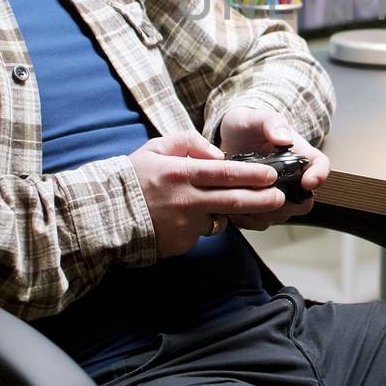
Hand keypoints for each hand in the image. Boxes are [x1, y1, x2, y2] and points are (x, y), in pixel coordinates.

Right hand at [127, 132, 283, 257]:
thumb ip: (188, 142)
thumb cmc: (133, 178)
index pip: (226, 173)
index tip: (272, 175)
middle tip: (280, 198)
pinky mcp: (181, 243)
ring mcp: (184, 225)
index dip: (253, 174)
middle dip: (262, 199)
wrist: (105, 215)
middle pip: (234, 200)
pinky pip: (201, 232)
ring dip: (233, 213)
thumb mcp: (156, 148)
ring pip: (220, 218)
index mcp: (181, 173)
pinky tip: (190, 218)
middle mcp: (186, 200)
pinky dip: (203, 224)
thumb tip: (217, 153)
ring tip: (247, 206)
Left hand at [217, 107, 330, 230]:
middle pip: (305, 201)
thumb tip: (283, 138)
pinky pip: (262, 221)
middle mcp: (293, 178)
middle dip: (287, 203)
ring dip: (265, 212)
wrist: (228, 138)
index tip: (308, 182)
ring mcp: (278, 194)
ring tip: (244, 197)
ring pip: (283, 215)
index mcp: (299, 154)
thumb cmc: (247, 125)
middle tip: (265, 193)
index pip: (321, 166)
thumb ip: (271, 124)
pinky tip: (236, 205)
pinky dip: (249, 218)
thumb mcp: (257, 118)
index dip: (319, 176)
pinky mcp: (261, 205)